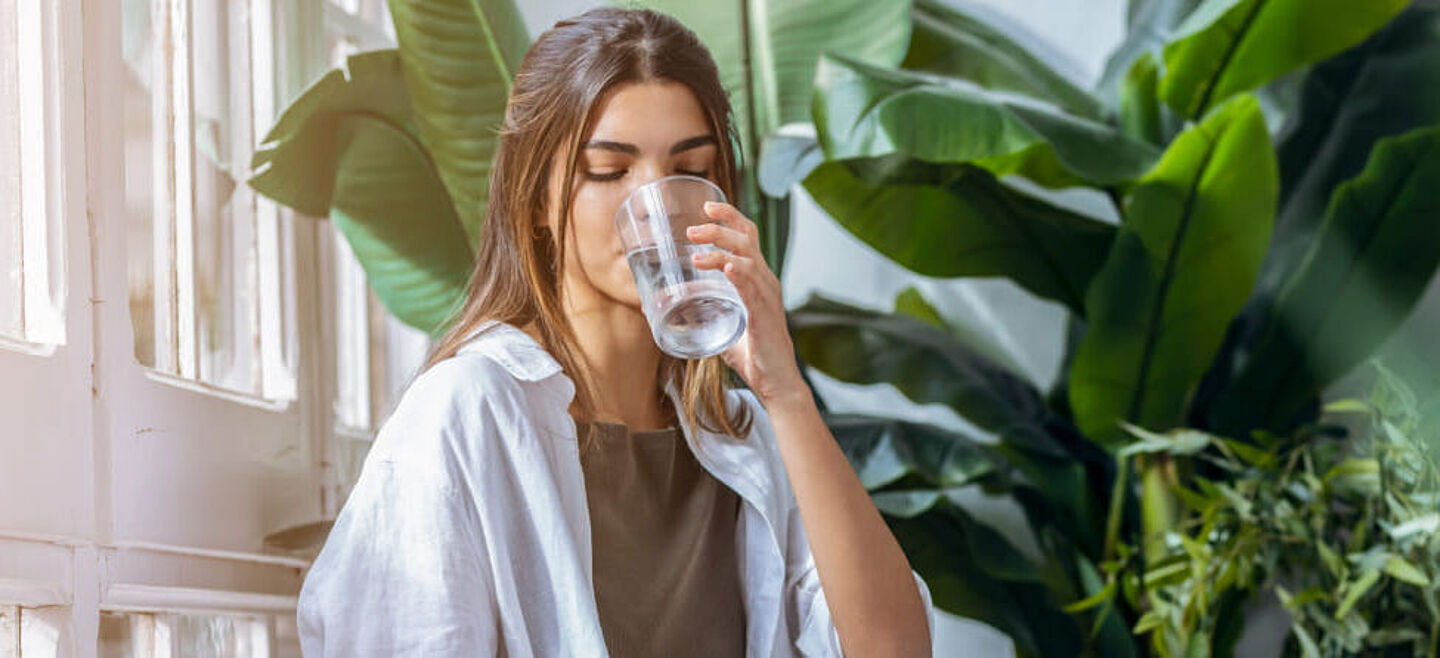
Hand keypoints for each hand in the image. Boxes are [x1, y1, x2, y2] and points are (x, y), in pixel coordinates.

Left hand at [686, 201, 808, 406]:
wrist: (777, 382)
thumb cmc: (753, 354)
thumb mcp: (721, 325)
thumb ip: (697, 310)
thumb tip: (659, 305)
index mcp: (758, 279)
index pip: (748, 236)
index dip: (730, 217)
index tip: (708, 206)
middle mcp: (765, 282)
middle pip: (747, 240)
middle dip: (719, 228)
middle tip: (693, 229)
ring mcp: (767, 297)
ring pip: (747, 260)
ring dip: (721, 250)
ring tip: (697, 250)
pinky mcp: (765, 315)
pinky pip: (753, 289)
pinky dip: (740, 275)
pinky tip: (726, 268)